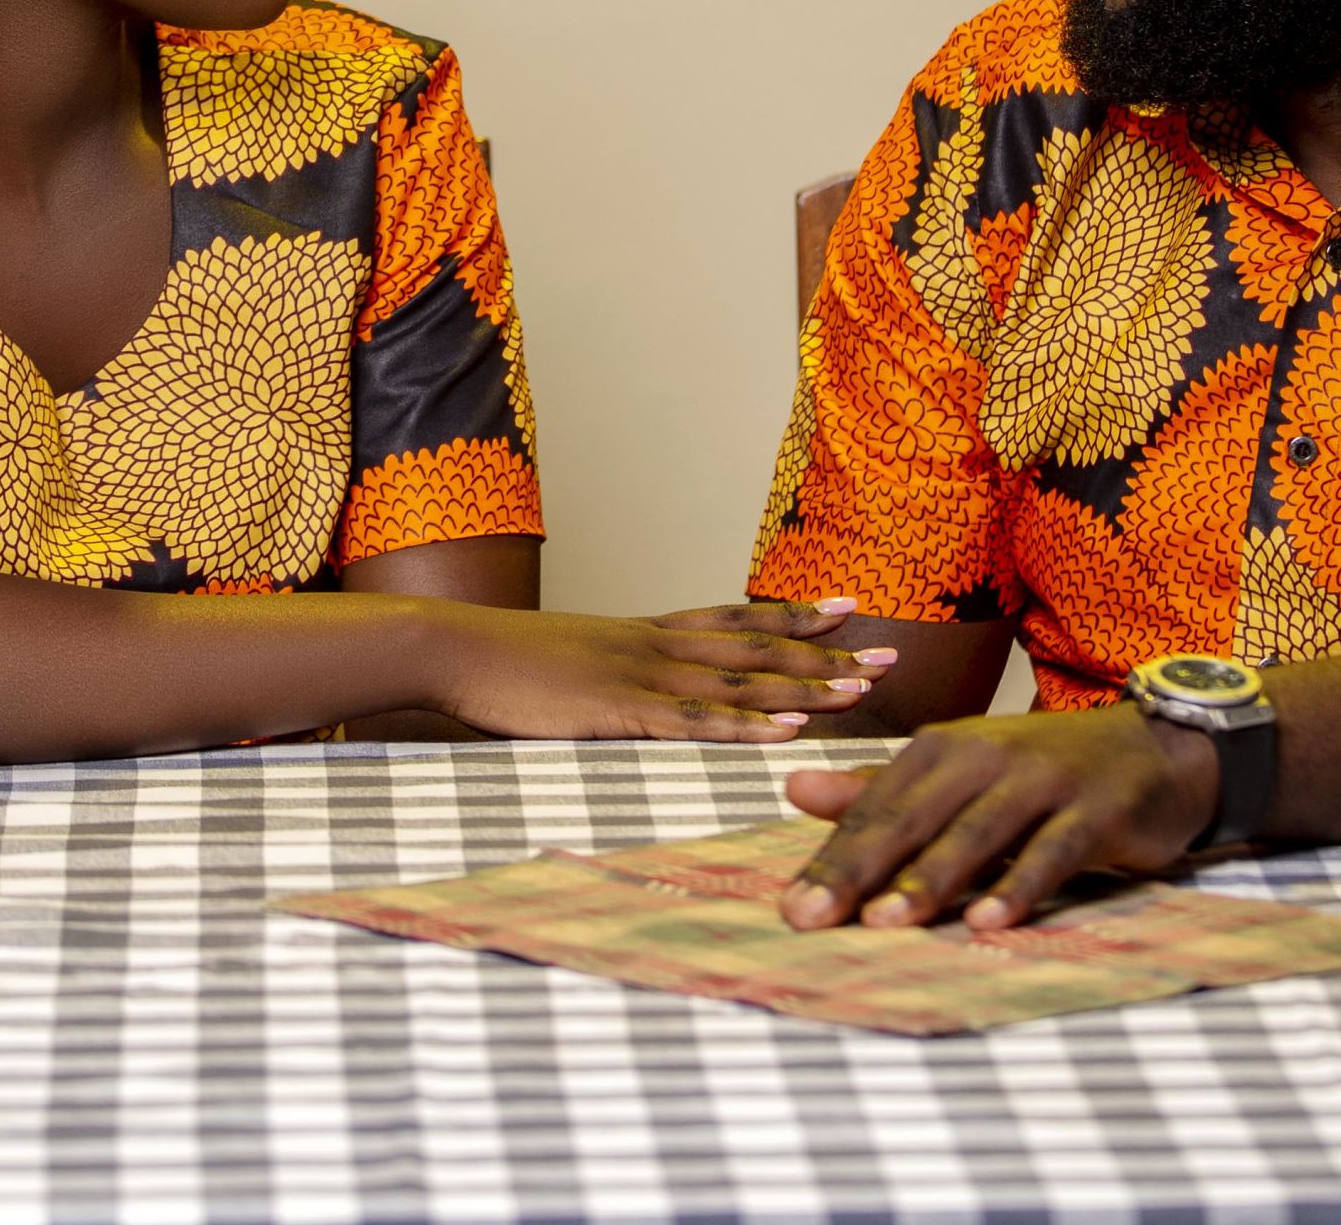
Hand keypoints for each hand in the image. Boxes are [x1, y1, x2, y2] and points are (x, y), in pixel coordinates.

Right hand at [420, 597, 897, 743]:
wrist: (453, 648)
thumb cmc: (500, 663)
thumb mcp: (568, 661)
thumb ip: (608, 675)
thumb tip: (631, 691)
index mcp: (646, 635)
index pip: (737, 618)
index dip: (795, 616)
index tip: (848, 609)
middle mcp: (656, 647)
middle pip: (757, 646)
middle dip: (825, 654)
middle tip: (887, 654)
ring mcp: (640, 677)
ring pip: (739, 683)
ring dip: (802, 688)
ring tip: (859, 692)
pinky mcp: (618, 712)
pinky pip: (693, 722)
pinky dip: (745, 728)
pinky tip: (786, 733)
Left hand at [776, 703, 1217, 928]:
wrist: (1155, 749)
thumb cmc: (1040, 773)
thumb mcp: (958, 775)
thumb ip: (880, 791)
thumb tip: (794, 789)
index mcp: (941, 748)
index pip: (875, 809)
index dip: (831, 859)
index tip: (789, 909)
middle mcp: (984, 755)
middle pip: (910, 818)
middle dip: (857, 870)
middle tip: (809, 918)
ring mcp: (1041, 780)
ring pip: (975, 834)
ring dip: (930, 879)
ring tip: (885, 922)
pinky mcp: (1095, 810)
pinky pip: (1052, 853)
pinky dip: (1020, 887)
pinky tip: (989, 923)